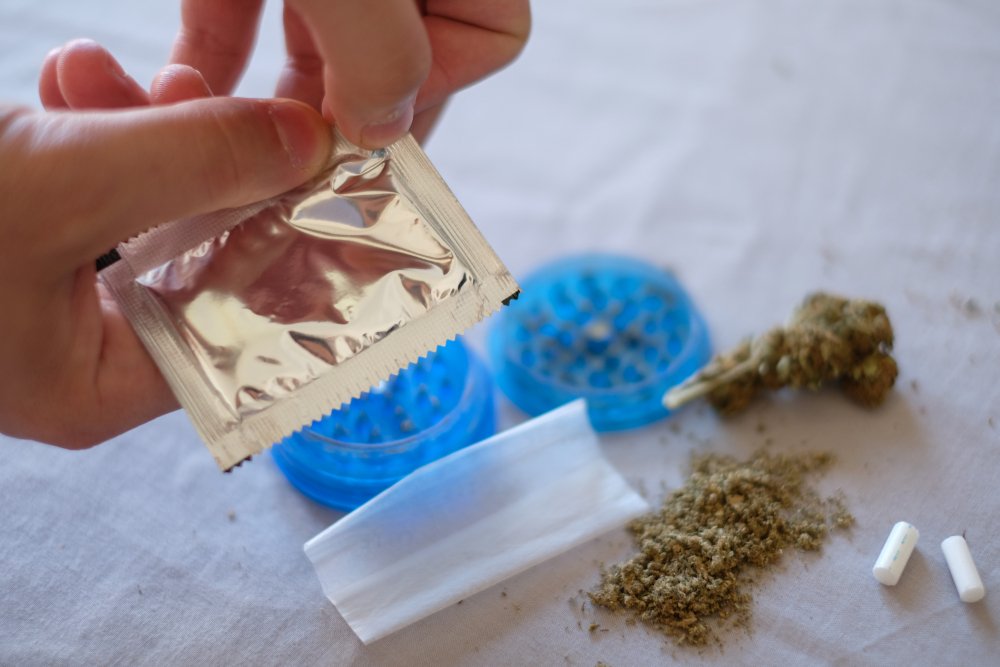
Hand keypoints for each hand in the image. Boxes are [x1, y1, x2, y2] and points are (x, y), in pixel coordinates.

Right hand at [0, 42, 331, 447]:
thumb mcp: (58, 192)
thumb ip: (191, 164)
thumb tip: (308, 140)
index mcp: (99, 383)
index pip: (243, 329)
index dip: (293, 254)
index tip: (336, 185)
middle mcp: (81, 346)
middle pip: (199, 256)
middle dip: (216, 175)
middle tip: (248, 113)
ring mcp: (44, 286)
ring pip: (144, 203)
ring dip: (145, 129)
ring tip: (122, 78)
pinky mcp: (17, 226)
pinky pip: (85, 173)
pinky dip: (86, 119)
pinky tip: (71, 76)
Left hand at [169, 0, 530, 147]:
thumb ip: (379, 54)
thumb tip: (379, 131)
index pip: (489, 37)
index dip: (438, 90)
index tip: (367, 127)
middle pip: (393, 59)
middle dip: (340, 121)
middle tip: (294, 174)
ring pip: (315, 46)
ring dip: (274, 105)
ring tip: (235, 150)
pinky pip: (243, 14)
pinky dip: (217, 58)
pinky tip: (182, 93)